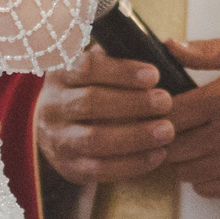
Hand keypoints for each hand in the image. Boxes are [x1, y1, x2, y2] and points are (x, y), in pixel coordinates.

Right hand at [35, 45, 175, 185]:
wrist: (55, 130)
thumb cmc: (89, 90)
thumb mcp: (94, 67)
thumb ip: (120, 57)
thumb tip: (166, 49)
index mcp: (60, 73)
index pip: (87, 67)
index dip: (122, 71)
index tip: (154, 75)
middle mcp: (52, 105)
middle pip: (91, 102)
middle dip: (133, 103)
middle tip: (166, 102)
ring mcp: (58, 139)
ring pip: (94, 139)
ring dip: (135, 136)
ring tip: (167, 131)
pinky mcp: (69, 167)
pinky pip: (100, 169)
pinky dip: (132, 164)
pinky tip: (158, 155)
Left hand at [162, 34, 219, 199]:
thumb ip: (207, 50)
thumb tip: (169, 46)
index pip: (173, 114)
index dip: (160, 113)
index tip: (162, 110)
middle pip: (176, 147)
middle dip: (170, 138)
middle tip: (176, 130)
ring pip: (187, 172)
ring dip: (185, 160)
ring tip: (194, 145)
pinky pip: (209, 189)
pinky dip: (203, 177)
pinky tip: (212, 161)